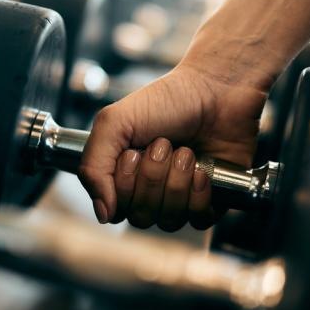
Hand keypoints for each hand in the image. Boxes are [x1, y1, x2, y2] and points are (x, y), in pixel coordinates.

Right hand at [78, 63, 268, 230]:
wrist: (216, 90)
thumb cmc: (167, 101)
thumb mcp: (115, 123)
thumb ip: (93, 167)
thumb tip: (102, 213)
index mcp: (122, 176)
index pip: (115, 210)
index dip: (125, 185)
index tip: (134, 152)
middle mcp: (149, 192)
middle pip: (142, 216)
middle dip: (153, 177)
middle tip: (163, 144)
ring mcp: (179, 199)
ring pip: (169, 220)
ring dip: (177, 181)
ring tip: (185, 151)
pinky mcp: (210, 201)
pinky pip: (199, 220)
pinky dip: (199, 194)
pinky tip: (201, 170)